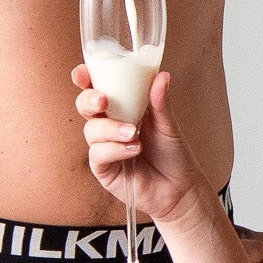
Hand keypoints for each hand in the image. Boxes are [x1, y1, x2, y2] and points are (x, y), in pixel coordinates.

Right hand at [76, 69, 209, 228]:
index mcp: (122, 108)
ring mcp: (104, 146)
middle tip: (103, 101)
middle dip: (89, 100)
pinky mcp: (103, 168)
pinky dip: (114, 149)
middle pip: (85, 106)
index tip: (82, 74)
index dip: (85, 79)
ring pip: (91, 130)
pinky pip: (98, 154)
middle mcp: (109, 125)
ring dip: (110, 129)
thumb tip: (162, 76)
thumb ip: (160, 103)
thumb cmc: (173, 154)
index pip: (98, 88)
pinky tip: (133, 150)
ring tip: (133, 134)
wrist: (180, 189)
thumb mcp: (169, 125)